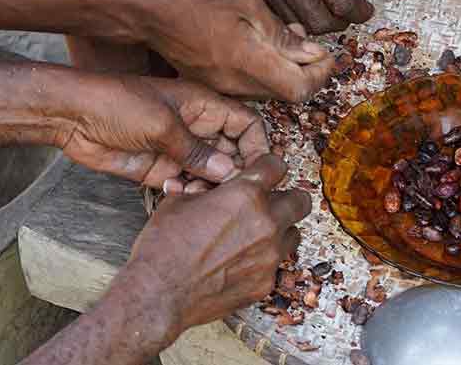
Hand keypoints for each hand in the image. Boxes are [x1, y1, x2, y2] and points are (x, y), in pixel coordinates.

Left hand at [59, 76, 269, 188]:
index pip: (245, 123)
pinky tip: (177, 194)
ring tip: (203, 196)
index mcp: (202, 105)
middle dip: (236, 173)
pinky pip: (186, 186)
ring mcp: (178, 150)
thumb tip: (230, 172)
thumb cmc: (116, 103)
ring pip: (211, 174)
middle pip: (232, 153)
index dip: (257, 145)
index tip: (259, 169)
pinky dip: (188, 194)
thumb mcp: (162, 124)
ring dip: (212, 188)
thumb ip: (196, 150)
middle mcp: (195, 128)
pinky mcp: (160, 170)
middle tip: (233, 192)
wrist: (74, 116)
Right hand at [115, 155, 309, 346]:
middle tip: (270, 202)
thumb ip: (198, 190)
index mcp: (244, 195)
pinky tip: (241, 261)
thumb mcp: (177, 203)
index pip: (276, 166)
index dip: (268, 166)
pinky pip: (276, 265)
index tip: (264, 171)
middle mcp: (265, 223)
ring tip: (256, 234)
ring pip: (293, 234)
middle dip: (287, 198)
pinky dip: (264, 260)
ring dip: (279, 230)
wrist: (159, 293)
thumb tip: (198, 185)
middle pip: (300, 201)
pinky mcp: (265, 283)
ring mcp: (269, 256)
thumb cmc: (164, 247)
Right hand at [141, 0, 340, 101]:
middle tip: (308, 40)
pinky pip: (250, 86)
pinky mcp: (213, 85)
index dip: (320, 75)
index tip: (326, 55)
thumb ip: (282, 35)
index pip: (300, 89)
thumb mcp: (248, 6)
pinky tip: (259, 43)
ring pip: (270, 91)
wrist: (150, 11)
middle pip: (288, 94)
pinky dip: (265, 69)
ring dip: (286, 69)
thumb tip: (312, 53)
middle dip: (306, 70)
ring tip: (283, 35)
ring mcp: (222, 88)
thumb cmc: (196, 0)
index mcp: (248, 63)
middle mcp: (236, 85)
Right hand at [221, 0, 373, 34]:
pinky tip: (305, 1)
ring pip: (299, 24)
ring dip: (318, 21)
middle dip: (340, 20)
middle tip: (348, 9)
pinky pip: (281, 14)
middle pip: (321, 22)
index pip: (342, 2)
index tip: (365, 9)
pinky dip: (297, 14)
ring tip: (326, 6)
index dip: (360, 11)